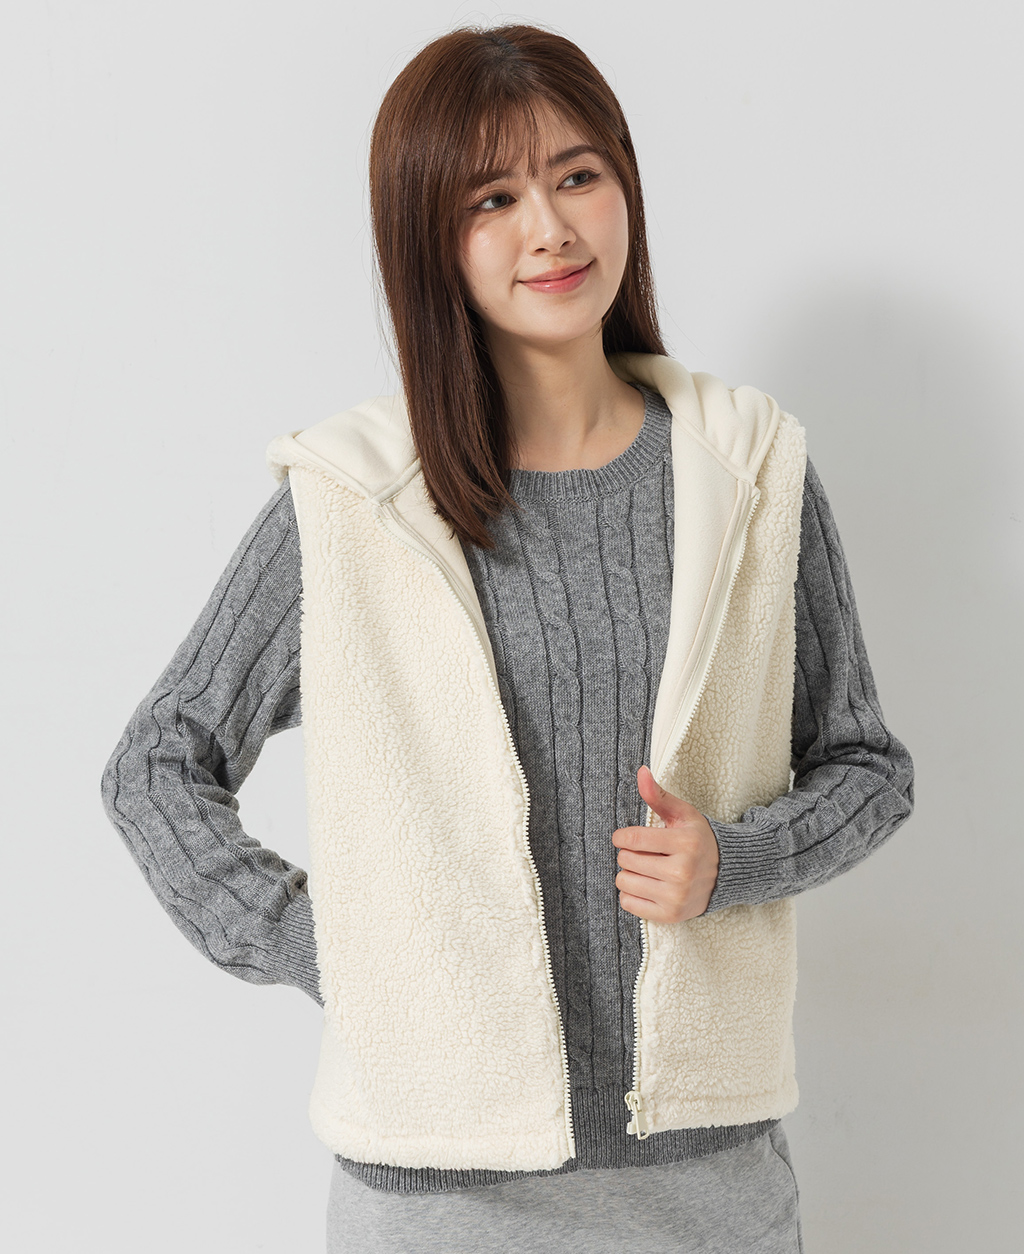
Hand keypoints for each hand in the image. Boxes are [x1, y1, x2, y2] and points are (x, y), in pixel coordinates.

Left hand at [612, 765, 720, 922]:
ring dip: (630, 874)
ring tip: (648, 869)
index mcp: (685, 844)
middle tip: (647, 853)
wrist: (725, 874)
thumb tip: (641, 772)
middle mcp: (682, 872)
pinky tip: (648, 885)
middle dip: (630, 853)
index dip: (622, 836)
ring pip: (624, 881)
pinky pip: (628, 903)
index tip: (627, 837)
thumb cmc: (698, 840)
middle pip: (625, 860)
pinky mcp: (670, 915)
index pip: (632, 838)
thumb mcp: (683, 814)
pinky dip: (632, 893)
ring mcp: (676, 897)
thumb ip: (658, 796)